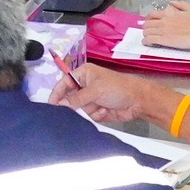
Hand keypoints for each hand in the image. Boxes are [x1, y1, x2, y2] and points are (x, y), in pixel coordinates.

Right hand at [50, 63, 176, 128]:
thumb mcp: (95, 91)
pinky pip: (88, 115)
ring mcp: (91, 98)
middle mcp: (85, 85)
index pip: (64, 83)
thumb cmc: (117, 88)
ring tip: (102, 105)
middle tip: (82, 106)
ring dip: (89, 109)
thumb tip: (60, 105)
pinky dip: (97, 114)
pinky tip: (106, 110)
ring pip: (79, 109)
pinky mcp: (97, 109)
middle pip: (70, 98)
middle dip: (76, 104)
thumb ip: (76, 99)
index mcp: (83, 74)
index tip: (51, 105)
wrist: (138, 101)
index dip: (57, 93)